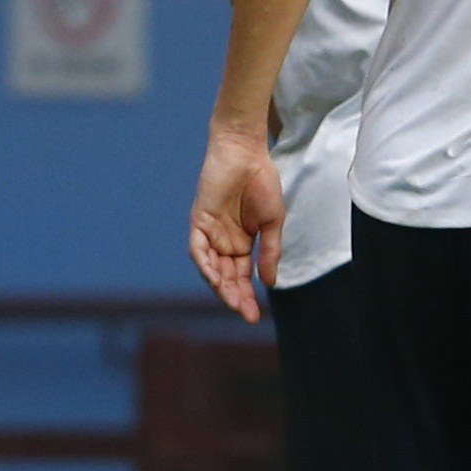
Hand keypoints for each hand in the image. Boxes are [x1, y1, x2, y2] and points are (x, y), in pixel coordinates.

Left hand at [187, 125, 283, 323]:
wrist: (246, 153)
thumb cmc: (262, 183)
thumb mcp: (272, 223)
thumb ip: (269, 253)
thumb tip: (270, 284)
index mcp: (241, 243)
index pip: (241, 277)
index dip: (246, 296)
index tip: (255, 316)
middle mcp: (223, 242)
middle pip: (226, 277)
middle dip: (235, 297)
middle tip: (245, 314)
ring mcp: (210, 233)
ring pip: (211, 268)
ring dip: (220, 286)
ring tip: (233, 302)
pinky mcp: (198, 221)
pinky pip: (198, 249)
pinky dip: (205, 264)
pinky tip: (216, 279)